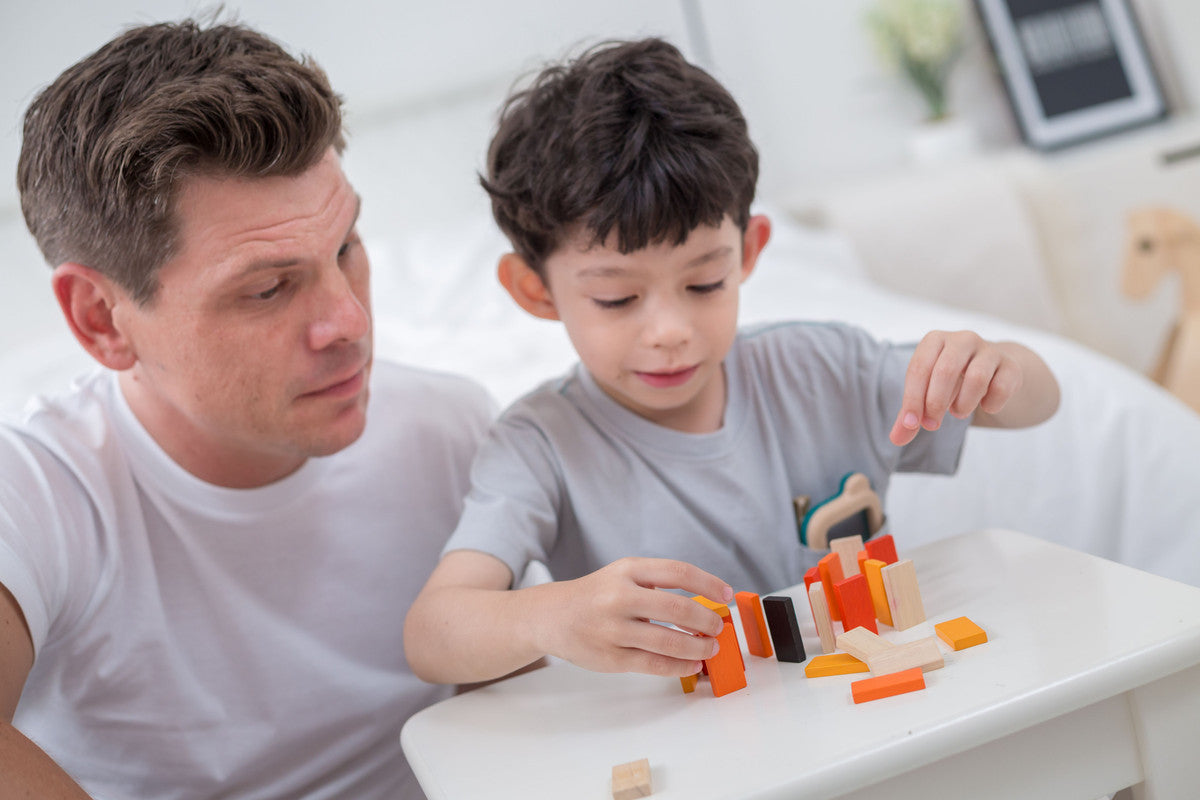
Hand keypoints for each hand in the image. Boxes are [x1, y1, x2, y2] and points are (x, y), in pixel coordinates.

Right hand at [535, 558, 732, 676]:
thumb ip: (658, 587)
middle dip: (707, 620)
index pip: (678, 572)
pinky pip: (655, 664)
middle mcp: (619, 596)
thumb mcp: (623, 576)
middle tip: (718, 628)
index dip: (708, 583)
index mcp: (627, 570)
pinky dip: (680, 666)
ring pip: (670, 641)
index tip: (726, 595)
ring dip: (698, 647)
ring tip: (709, 648)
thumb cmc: (596, 596)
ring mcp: (613, 629)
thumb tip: (705, 606)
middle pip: (678, 608)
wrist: (551, 616)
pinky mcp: (611, 658)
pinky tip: (691, 664)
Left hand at [889, 331, 1022, 446]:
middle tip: (933, 424)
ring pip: (976, 379)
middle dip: (936, 403)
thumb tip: (896, 440)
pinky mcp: (1010, 365)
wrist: (992, 371)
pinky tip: (985, 406)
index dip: (913, 399)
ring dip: (964, 404)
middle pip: (945, 371)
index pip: (919, 369)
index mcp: (935, 341)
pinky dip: (991, 404)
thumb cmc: (950, 382)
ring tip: (958, 412)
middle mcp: (962, 339)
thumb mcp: (926, 394)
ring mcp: (989, 350)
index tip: (912, 424)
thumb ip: (909, 416)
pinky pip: (1001, 387)